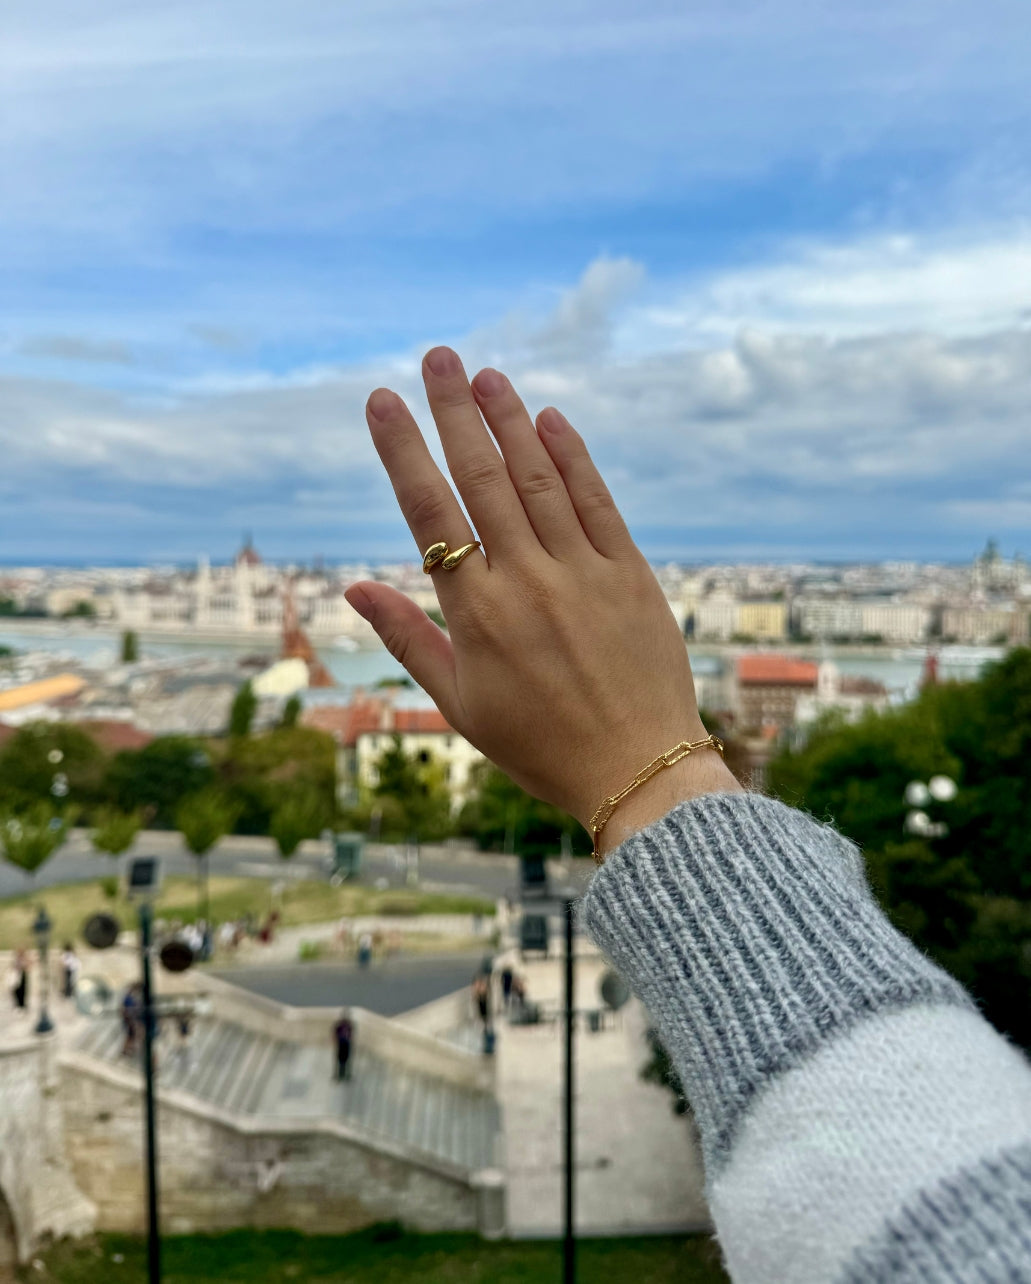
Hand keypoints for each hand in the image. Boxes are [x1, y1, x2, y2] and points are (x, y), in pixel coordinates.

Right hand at [345, 347, 740, 851]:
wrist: (638, 770)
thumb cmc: (540, 744)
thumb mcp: (459, 704)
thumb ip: (407, 639)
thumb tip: (355, 586)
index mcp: (477, 615)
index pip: (429, 514)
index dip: (404, 452)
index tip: (383, 401)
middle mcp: (527, 581)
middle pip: (482, 478)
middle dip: (455, 412)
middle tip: (438, 356)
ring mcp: (582, 572)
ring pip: (538, 478)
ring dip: (510, 420)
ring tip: (486, 374)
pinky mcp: (630, 573)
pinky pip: (597, 502)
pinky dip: (573, 457)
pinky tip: (551, 419)